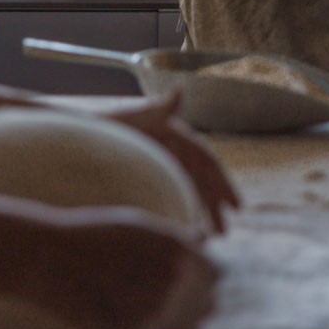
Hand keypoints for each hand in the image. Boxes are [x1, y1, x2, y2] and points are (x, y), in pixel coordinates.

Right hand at [34, 206, 218, 328]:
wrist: (50, 256)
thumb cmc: (94, 235)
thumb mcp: (140, 226)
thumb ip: (176, 239)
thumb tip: (205, 237)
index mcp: (179, 247)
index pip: (217, 274)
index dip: (203, 277)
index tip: (188, 279)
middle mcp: (175, 277)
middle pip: (208, 303)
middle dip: (194, 300)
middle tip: (167, 295)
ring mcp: (158, 307)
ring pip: (191, 326)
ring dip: (180, 320)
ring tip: (154, 306)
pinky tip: (135, 313)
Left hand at [111, 92, 240, 235]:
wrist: (90, 137)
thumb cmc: (116, 125)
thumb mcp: (140, 117)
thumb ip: (162, 110)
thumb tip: (179, 90)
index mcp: (179, 138)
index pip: (208, 163)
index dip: (223, 185)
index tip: (237, 207)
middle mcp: (177, 153)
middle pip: (202, 183)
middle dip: (215, 207)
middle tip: (224, 233)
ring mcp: (167, 167)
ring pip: (191, 193)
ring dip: (203, 214)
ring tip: (212, 238)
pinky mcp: (155, 179)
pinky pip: (176, 198)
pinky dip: (184, 213)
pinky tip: (188, 232)